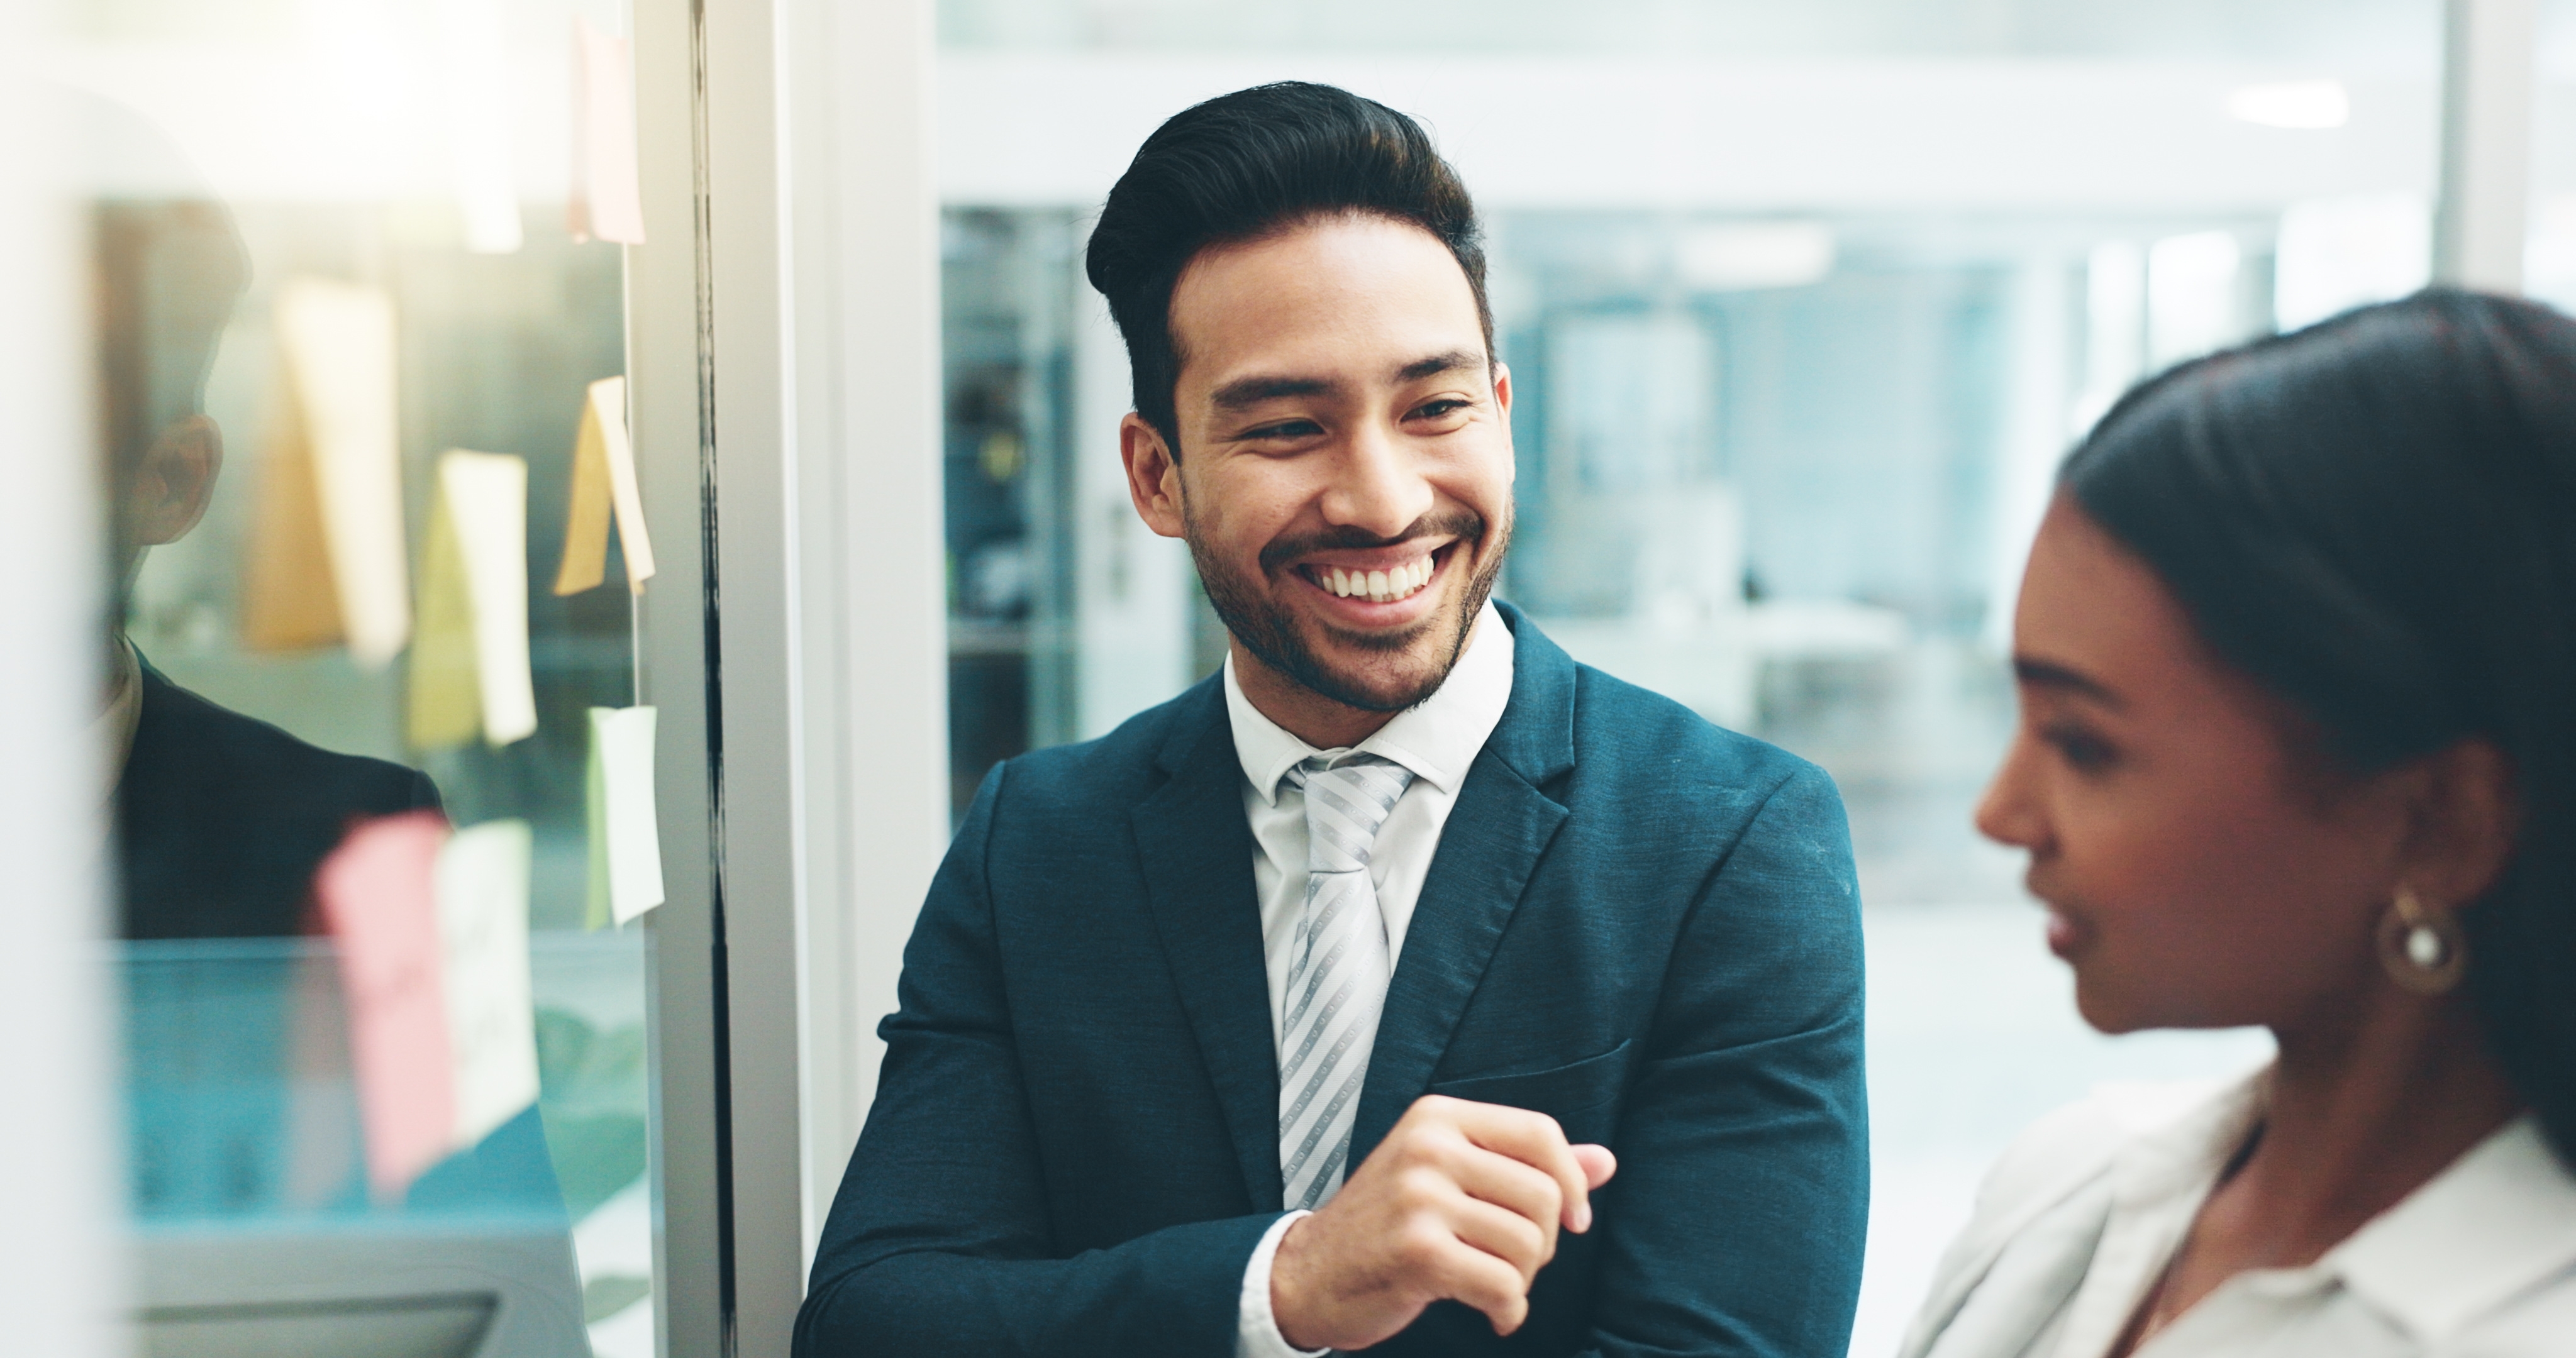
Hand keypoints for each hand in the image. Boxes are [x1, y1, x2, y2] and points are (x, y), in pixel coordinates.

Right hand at [1268, 1095, 1618, 1349]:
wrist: (1308, 1274)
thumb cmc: (1389, 1225)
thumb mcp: (1451, 1177)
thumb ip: (1526, 1166)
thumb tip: (1606, 1161)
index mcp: (1439, 1117)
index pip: (1540, 1132)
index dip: (1572, 1182)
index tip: (1573, 1221)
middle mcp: (1428, 1146)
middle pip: (1543, 1195)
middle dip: (1544, 1243)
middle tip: (1513, 1263)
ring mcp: (1419, 1197)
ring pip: (1528, 1244)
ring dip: (1523, 1281)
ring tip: (1494, 1285)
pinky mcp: (1417, 1251)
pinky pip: (1504, 1286)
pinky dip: (1509, 1310)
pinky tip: (1494, 1314)